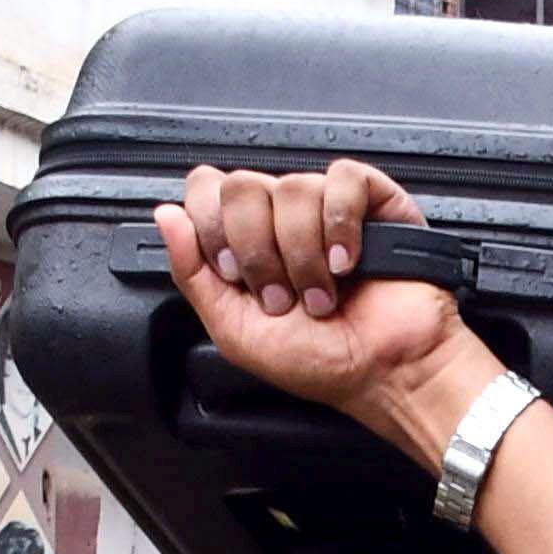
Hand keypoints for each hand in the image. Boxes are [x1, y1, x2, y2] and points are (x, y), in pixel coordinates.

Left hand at [153, 156, 473, 438]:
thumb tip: (166, 216)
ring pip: (292, 188)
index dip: (211, 225)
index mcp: (246, 243)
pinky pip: (343, 179)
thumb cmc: (323, 363)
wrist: (386, 375)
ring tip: (323, 293)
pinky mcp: (374, 201)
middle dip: (256, 249)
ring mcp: (327, 207)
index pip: (206, 190)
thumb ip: (191, 274)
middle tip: (281, 293)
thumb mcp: (234, 331)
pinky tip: (349, 262)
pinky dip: (341, 224)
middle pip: (241, 185)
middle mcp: (282, 219)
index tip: (231, 273)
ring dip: (304, 254)